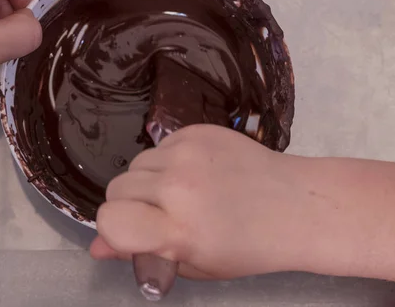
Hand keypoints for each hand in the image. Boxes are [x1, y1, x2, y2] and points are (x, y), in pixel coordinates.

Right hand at [91, 125, 309, 279]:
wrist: (297, 205)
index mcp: (178, 229)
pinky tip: (198, 172)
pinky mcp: (198, 130)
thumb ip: (142, 254)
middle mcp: (178, 185)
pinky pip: (160, 146)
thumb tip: (97, 248)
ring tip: (183, 192)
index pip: (109, 219)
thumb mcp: (194, 264)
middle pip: (116, 188)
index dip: (114, 229)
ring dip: (148, 181)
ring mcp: (187, 152)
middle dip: (130, 204)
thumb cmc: (249, 248)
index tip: (134, 233)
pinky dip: (169, 161)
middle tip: (160, 214)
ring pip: (136, 164)